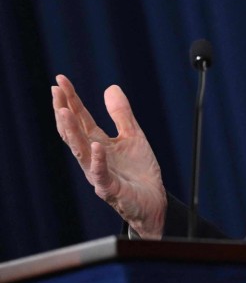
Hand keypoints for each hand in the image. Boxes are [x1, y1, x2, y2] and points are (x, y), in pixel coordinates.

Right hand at [52, 75, 166, 238]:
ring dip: (72, 132)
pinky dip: (99, 160)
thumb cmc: (139, 172)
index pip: (81, 119)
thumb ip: (122, 115)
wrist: (153, 203)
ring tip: (64, 111)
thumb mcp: (133, 136)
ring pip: (81, 151)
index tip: (60, 80)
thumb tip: (110, 87)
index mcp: (98, 144)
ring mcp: (99, 174)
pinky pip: (102, 174)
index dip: (71, 99)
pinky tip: (97, 146)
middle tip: (56, 90)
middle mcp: (93, 158)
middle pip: (74, 132)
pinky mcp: (111, 189)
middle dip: (64, 111)